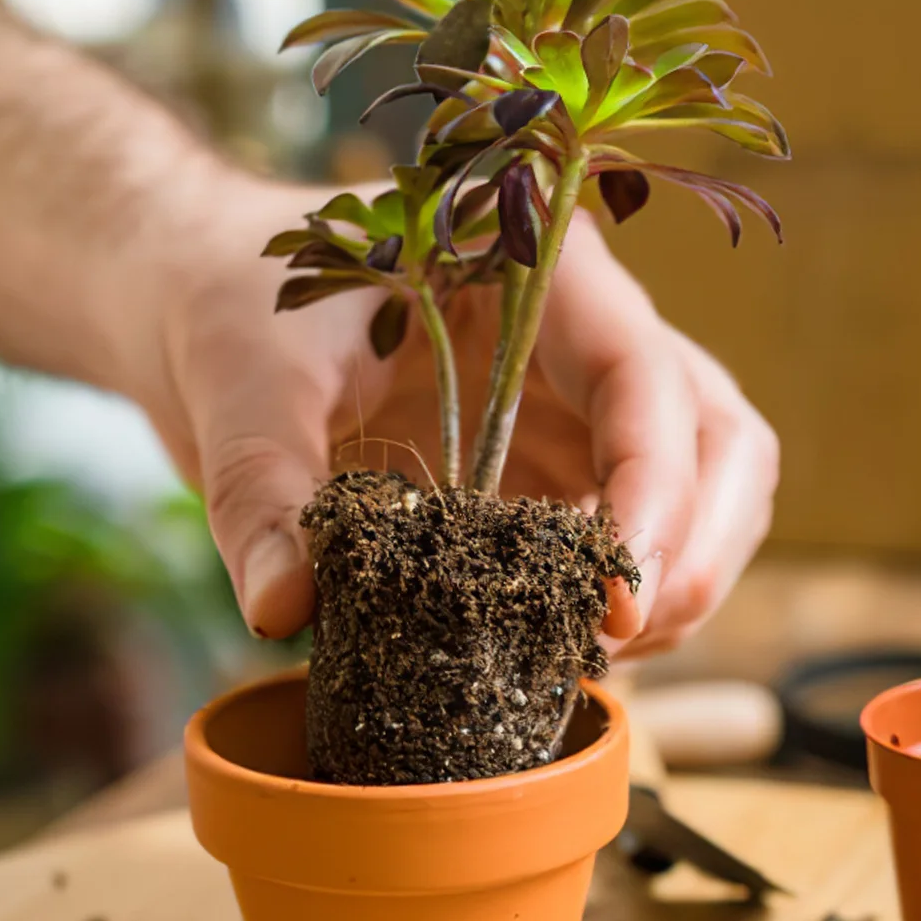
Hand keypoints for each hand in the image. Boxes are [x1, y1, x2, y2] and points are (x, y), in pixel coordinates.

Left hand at [146, 179, 778, 654]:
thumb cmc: (228, 299)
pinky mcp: (551, 467)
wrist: (204, 294)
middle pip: (716, 436)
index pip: (643, 373)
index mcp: (531, 267)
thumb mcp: (236, 382)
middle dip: (695, 550)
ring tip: (589, 653)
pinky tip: (560, 646)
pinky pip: (631, 536)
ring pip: (706, 489)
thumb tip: (283, 608)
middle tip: (614, 639)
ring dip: (680, 583)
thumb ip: (259, 491)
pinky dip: (622, 599)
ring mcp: (576, 404)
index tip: (615, 602)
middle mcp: (582, 332)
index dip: (655, 491)